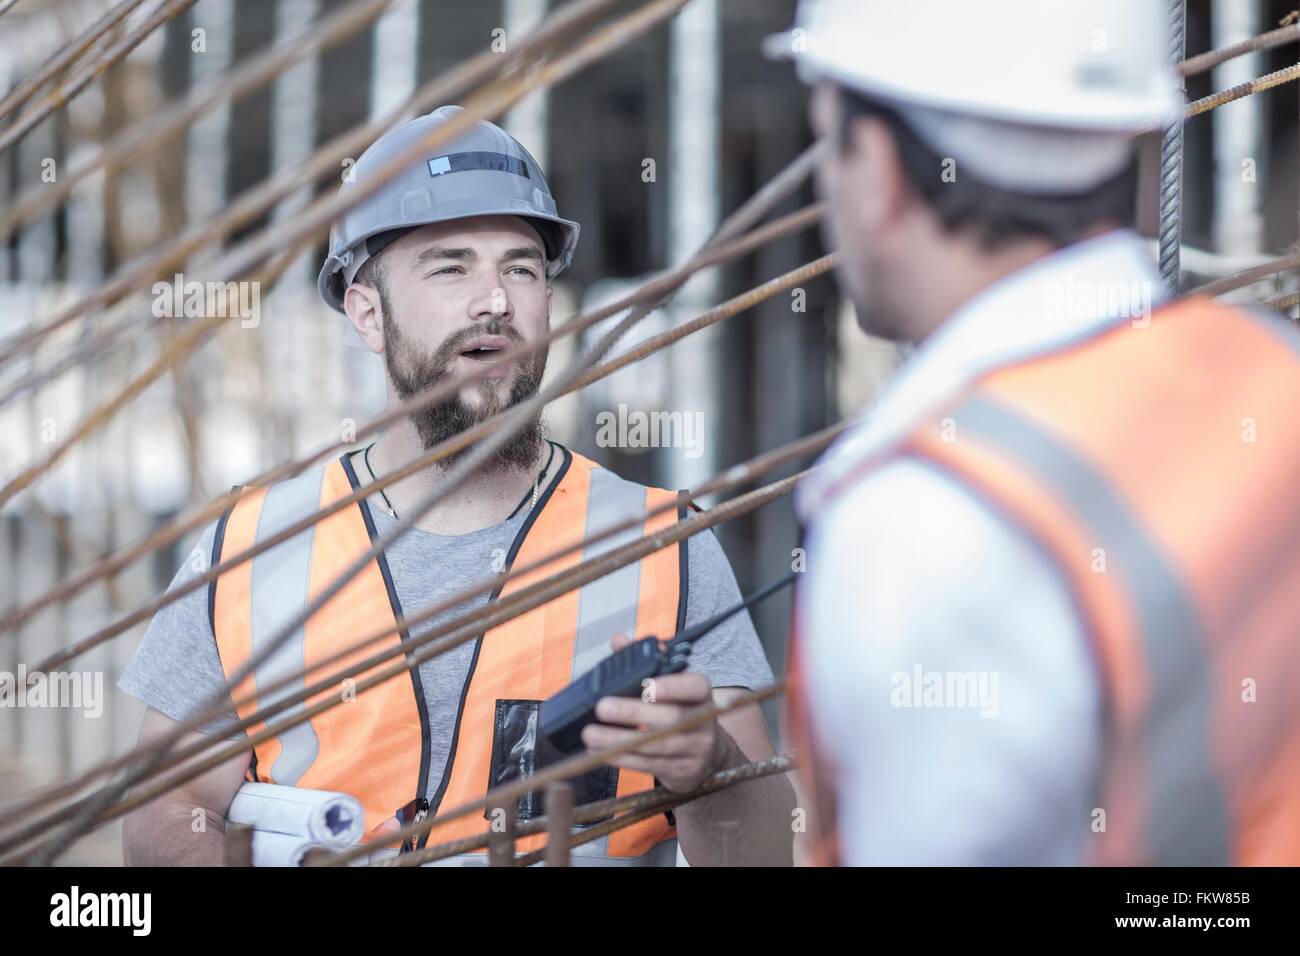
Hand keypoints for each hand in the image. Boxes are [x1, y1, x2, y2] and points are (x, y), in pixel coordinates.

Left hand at [579, 634, 730, 792]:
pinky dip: (621, 759)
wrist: (707, 757)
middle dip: (633, 713)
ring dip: (618, 741)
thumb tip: (618, 640)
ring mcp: (694, 750)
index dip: (674, 686)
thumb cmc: (680, 711)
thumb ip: (644, 662)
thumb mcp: (670, 686)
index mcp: (700, 695)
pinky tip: (599, 752)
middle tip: (602, 707)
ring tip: (590, 734)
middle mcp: (702, 722)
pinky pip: (648, 766)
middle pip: (669, 718)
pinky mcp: (681, 772)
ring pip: (655, 746)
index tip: (649, 685)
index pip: (695, 687)